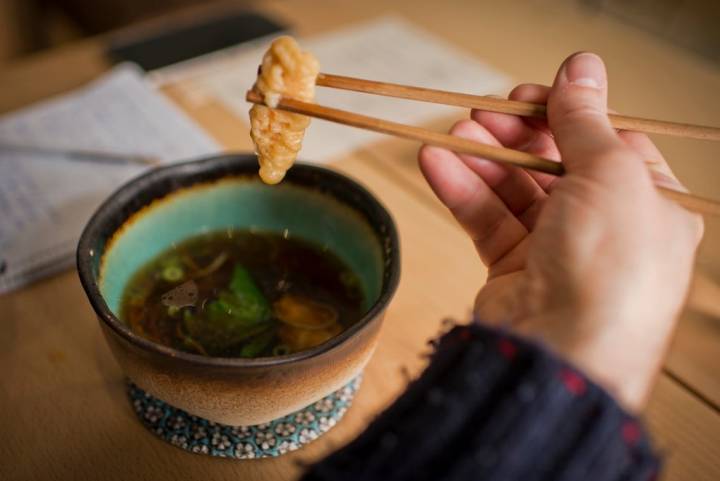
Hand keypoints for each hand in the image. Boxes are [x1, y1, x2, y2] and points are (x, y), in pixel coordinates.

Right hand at [418, 52, 702, 411]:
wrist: (562, 352)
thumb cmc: (609, 267)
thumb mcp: (610, 174)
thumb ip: (585, 120)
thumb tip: (581, 66)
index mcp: (650, 204)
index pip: (608, 143)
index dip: (569, 114)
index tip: (530, 94)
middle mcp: (606, 227)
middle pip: (555, 163)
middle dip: (517, 134)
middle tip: (485, 112)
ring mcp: (558, 250)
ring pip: (514, 190)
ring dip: (483, 158)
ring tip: (454, 132)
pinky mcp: (514, 269)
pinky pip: (487, 219)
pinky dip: (462, 190)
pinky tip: (437, 162)